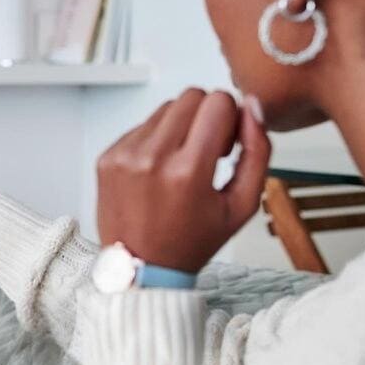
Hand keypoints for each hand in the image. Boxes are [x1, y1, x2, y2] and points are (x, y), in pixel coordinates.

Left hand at [96, 89, 270, 272]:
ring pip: (165, 107)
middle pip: (190, 96)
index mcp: (188, 171)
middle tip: (207, 151)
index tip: (226, 145)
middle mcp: (151, 158)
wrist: (140, 268)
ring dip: (180, 126)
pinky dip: (155, 140)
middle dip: (207, 116)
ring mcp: (124, 155)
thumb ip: (257, 152)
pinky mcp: (107, 157)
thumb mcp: (242, 205)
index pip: (218, 102)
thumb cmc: (192, 241)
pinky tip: (159, 170)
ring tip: (182, 162)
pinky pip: (141, 126)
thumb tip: (252, 107)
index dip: (231, 117)